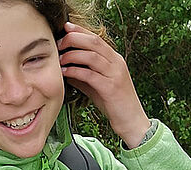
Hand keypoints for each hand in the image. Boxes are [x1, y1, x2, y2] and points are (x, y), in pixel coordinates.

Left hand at [57, 22, 149, 146]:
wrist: (131, 120)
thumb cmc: (114, 104)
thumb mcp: (97, 86)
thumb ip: (83, 75)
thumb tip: (66, 67)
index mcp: (115, 60)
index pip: (96, 38)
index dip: (81, 31)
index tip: (66, 27)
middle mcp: (116, 63)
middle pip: (94, 42)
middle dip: (74, 39)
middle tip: (59, 43)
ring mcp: (115, 74)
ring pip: (92, 56)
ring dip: (72, 55)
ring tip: (60, 58)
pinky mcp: (111, 88)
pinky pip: (90, 75)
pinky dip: (76, 71)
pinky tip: (65, 72)